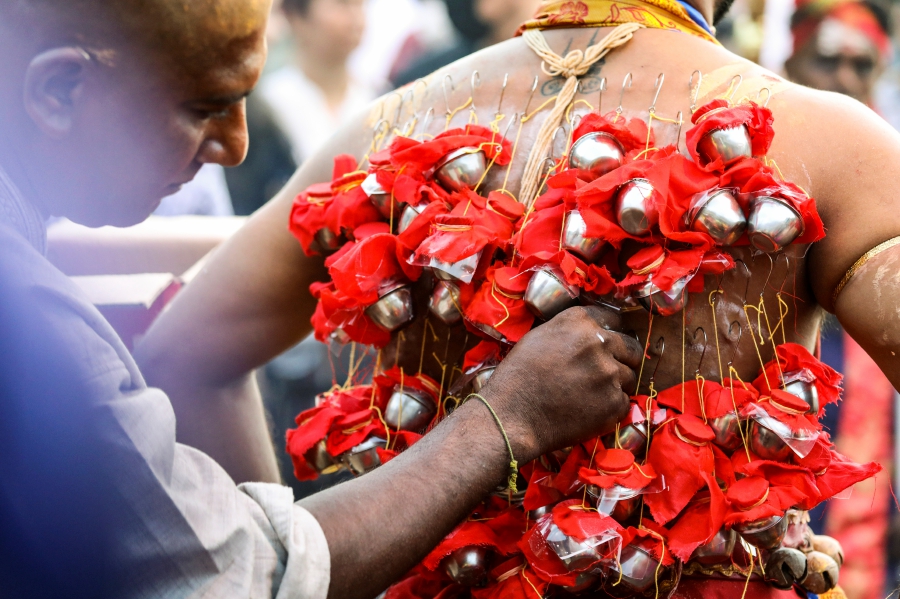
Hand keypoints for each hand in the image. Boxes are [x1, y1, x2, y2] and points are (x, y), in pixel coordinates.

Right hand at [481, 306, 641, 462]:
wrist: (513, 416)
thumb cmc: (518, 376)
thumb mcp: (539, 337)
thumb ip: (571, 330)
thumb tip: (592, 332)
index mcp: (579, 322)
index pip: (614, 318)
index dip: (610, 332)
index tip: (607, 344)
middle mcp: (599, 343)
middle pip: (631, 347)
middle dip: (622, 358)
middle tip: (606, 372)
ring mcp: (610, 373)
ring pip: (630, 376)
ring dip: (616, 384)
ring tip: (592, 394)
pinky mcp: (614, 403)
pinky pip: (623, 402)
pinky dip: (610, 407)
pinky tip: (589, 410)